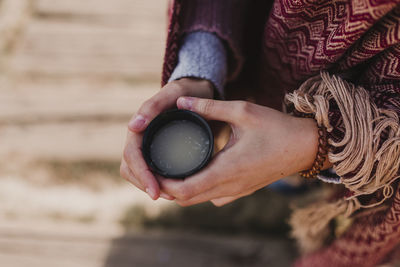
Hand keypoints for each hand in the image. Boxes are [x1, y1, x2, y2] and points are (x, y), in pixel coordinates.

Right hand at [120, 78, 213, 199]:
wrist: (198, 92)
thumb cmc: (186, 91)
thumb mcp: (173, 93)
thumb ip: (153, 106)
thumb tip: (132, 127)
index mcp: (139, 128)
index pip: (131, 156)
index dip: (141, 175)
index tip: (155, 191)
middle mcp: (140, 138)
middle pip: (131, 168)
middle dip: (145, 184)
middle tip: (167, 197)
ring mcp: (148, 145)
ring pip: (138, 172)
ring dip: (149, 186)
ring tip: (171, 196)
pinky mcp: (159, 151)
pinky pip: (151, 170)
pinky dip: (158, 182)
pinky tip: (173, 190)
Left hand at [158, 96, 321, 205]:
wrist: (305, 147)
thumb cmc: (277, 128)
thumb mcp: (243, 111)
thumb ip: (209, 107)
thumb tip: (180, 102)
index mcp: (227, 169)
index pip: (184, 190)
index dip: (162, 184)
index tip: (149, 168)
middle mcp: (229, 187)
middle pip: (186, 198)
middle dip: (165, 187)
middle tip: (152, 166)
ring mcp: (236, 192)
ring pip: (198, 199)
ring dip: (179, 189)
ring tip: (166, 168)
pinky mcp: (241, 190)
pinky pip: (211, 196)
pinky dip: (196, 189)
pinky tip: (192, 171)